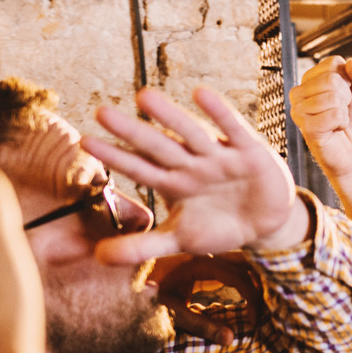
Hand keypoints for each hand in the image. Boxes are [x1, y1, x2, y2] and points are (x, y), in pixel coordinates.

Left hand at [83, 87, 307, 264]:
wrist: (266, 224)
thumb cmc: (218, 226)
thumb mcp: (180, 239)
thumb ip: (142, 247)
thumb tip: (98, 258)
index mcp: (174, 183)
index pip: (139, 168)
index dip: (115, 157)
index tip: (85, 142)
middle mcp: (191, 165)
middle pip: (158, 147)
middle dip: (132, 132)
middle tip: (102, 113)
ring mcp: (219, 156)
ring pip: (191, 134)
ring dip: (169, 116)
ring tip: (143, 96)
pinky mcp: (249, 152)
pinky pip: (233, 129)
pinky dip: (219, 113)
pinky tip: (200, 94)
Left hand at [149, 252, 265, 344]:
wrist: (121, 280)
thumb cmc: (143, 298)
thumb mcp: (171, 313)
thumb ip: (201, 325)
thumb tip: (231, 339)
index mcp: (198, 263)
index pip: (237, 277)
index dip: (252, 298)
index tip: (256, 320)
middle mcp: (202, 252)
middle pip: (243, 262)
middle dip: (261, 281)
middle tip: (271, 304)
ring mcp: (202, 252)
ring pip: (239, 259)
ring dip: (254, 275)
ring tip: (267, 296)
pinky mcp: (201, 257)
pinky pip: (229, 261)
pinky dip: (243, 274)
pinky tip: (252, 289)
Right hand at [292, 56, 351, 176]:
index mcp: (311, 79)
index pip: (333, 63)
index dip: (348, 79)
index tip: (346, 94)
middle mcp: (300, 92)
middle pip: (332, 79)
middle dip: (346, 96)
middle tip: (342, 110)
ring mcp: (299, 109)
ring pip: (333, 97)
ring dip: (344, 111)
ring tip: (338, 120)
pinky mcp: (305, 126)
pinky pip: (334, 115)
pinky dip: (342, 123)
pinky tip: (335, 128)